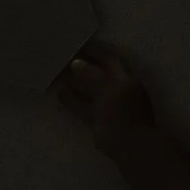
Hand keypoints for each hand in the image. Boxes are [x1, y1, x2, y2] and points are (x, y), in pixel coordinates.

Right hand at [54, 41, 155, 155]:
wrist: (132, 146)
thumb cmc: (123, 113)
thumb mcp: (108, 89)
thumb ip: (91, 76)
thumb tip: (76, 63)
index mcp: (125, 77)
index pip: (108, 58)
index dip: (94, 51)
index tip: (77, 43)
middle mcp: (118, 88)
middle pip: (98, 73)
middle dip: (82, 66)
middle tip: (63, 58)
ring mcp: (109, 105)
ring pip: (90, 90)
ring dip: (75, 83)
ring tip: (57, 75)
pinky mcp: (100, 121)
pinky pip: (84, 106)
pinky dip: (73, 100)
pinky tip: (60, 94)